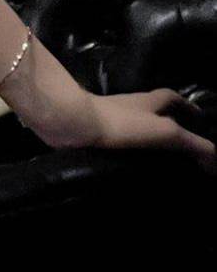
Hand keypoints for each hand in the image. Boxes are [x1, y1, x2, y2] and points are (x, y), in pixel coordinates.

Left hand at [30, 85, 215, 176]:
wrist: (73, 124)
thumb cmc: (122, 123)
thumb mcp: (166, 132)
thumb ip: (194, 145)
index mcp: (148, 101)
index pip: (171, 98)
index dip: (187, 107)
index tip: (199, 120)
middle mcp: (131, 108)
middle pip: (154, 113)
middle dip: (169, 125)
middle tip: (184, 149)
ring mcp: (113, 122)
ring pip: (137, 130)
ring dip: (151, 143)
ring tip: (166, 167)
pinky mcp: (99, 138)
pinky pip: (121, 147)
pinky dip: (133, 156)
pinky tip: (137, 173)